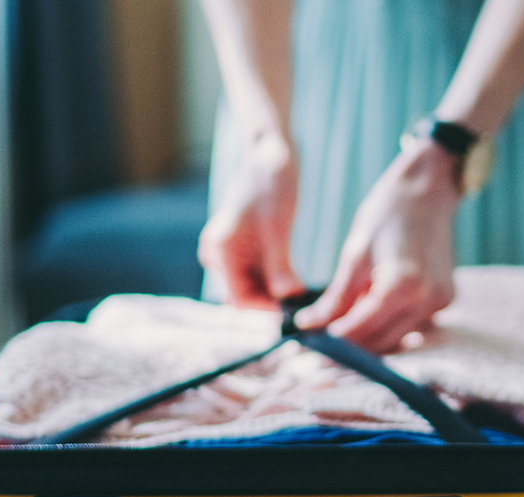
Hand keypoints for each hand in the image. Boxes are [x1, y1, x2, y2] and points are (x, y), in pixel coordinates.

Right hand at [198, 131, 303, 307]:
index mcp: (220, 251)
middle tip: (305, 309)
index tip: (294, 315)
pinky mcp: (244, 246)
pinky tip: (299, 282)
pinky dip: (277, 279)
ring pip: (253, 285)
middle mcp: (219, 254)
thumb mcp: (278, 229)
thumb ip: (279, 266)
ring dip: (276, 293)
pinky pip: (258, 272)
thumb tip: (286, 297)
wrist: (269, 154)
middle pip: (245, 294)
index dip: (265, 311)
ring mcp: (231, 250)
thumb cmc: (272, 184)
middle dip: (272, 303)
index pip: (239, 299)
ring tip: (305, 296)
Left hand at [294, 143, 461, 353]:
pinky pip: (411, 326)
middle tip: (318, 347)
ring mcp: (441, 302)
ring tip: (338, 332)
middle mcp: (428, 299)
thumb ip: (336, 297)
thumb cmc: (387, 213)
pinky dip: (388, 327)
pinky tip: (367, 316)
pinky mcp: (445, 300)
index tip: (309, 347)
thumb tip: (309, 326)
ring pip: (397, 339)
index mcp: (403, 284)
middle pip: (382, 342)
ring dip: (369, 341)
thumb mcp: (354, 253)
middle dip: (349, 349)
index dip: (333, 342)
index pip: (362, 328)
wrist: (428, 192)